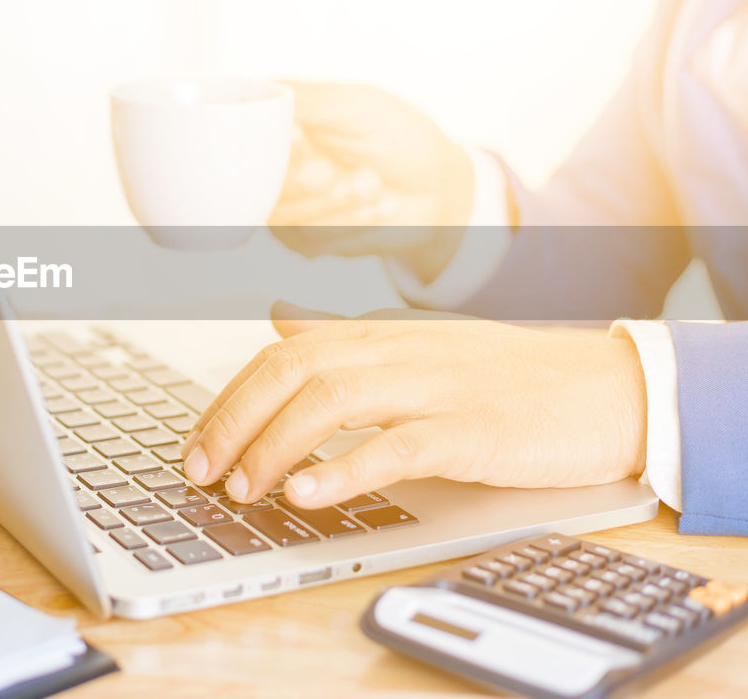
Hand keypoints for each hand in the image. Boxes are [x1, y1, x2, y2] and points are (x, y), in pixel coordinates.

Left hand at [180, 305, 647, 509]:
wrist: (612, 387)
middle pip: (295, 373)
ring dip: (275, 447)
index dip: (231, 398)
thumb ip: (346, 337)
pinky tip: (308, 494)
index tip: (198, 442)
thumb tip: (280, 317)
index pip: (285, 355)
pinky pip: (397, 446)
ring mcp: (437, 388)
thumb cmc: (511, 375)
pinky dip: (345, 470)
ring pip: (333, 402)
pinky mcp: (473, 430)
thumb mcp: (419, 345)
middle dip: (235, 421)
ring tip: (243, 489)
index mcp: (383, 336)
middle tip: (200, 470)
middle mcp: (401, 352)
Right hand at [269, 81, 474, 281]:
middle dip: (305, 182)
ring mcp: (286, 205)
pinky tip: (382, 205)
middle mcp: (274, 166)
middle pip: (258, 184)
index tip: (301, 138)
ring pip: (285, 217)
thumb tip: (261, 92)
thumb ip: (308, 98)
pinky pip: (311, 240)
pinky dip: (353, 222)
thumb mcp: (356, 105)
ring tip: (375, 184)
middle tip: (336, 171)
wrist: (438, 185)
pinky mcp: (305, 239)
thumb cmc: (399, 136)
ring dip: (339, 203)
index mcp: (279, 126)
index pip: (247, 138)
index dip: (271, 143)